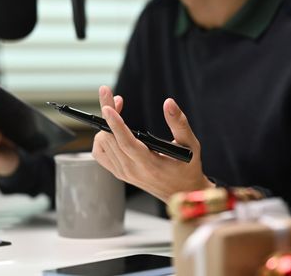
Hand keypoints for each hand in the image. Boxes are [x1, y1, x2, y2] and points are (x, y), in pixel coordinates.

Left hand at [92, 85, 213, 202]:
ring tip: (117, 109)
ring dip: (106, 123)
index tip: (108, 108)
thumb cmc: (187, 168)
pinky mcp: (118, 172)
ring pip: (102, 143)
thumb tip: (169, 103)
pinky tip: (112, 129)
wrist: (181, 192)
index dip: (115, 124)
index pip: (127, 143)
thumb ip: (179, 123)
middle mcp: (132, 170)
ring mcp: (122, 172)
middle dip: (109, 113)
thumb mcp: (190, 144)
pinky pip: (100, 153)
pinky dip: (101, 138)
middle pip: (110, 138)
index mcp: (150, 164)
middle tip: (114, 96)